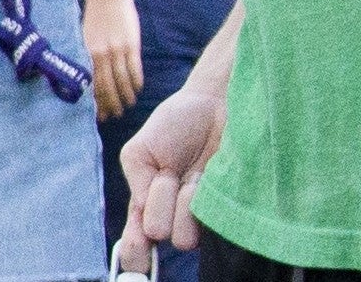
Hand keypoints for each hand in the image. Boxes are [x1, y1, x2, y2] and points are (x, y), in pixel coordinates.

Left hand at [82, 0, 143, 120]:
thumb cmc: (95, 15)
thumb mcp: (85, 36)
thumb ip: (89, 56)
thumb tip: (92, 79)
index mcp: (88, 52)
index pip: (93, 84)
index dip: (97, 102)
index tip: (99, 115)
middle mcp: (102, 53)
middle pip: (108, 86)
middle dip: (111, 104)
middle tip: (115, 115)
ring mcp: (118, 49)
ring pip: (123, 81)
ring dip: (126, 96)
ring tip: (127, 105)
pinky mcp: (132, 44)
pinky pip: (135, 69)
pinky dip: (136, 82)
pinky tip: (137, 90)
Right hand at [116, 78, 226, 270]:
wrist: (216, 105)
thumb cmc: (175, 124)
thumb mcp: (140, 150)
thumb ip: (138, 183)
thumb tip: (147, 220)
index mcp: (148, 203)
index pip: (136, 241)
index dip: (134, 252)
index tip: (136, 255)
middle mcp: (173, 215)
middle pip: (158, 233)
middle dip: (159, 204)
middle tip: (168, 175)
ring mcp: (200, 216)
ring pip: (184, 236)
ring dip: (183, 202)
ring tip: (192, 175)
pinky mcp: (227, 211)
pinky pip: (210, 221)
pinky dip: (203, 197)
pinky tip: (208, 175)